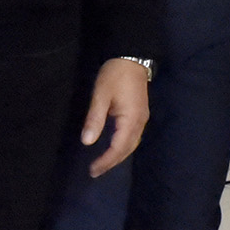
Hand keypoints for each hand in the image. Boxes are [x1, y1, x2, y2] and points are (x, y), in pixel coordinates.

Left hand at [80, 57, 150, 177]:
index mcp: (131, 119)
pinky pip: (133, 137)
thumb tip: (87, 142)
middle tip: (95, 172)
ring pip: (132, 144)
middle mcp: (140, 123)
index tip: (92, 169)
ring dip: (118, 156)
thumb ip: (94, 119)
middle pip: (127, 149)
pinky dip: (122, 147)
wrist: (132, 58)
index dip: (106, 161)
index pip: (118, 147)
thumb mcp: (101, 96)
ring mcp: (142, 119)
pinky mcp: (140, 115)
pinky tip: (113, 148)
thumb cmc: (114, 75)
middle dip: (112, 162)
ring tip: (103, 164)